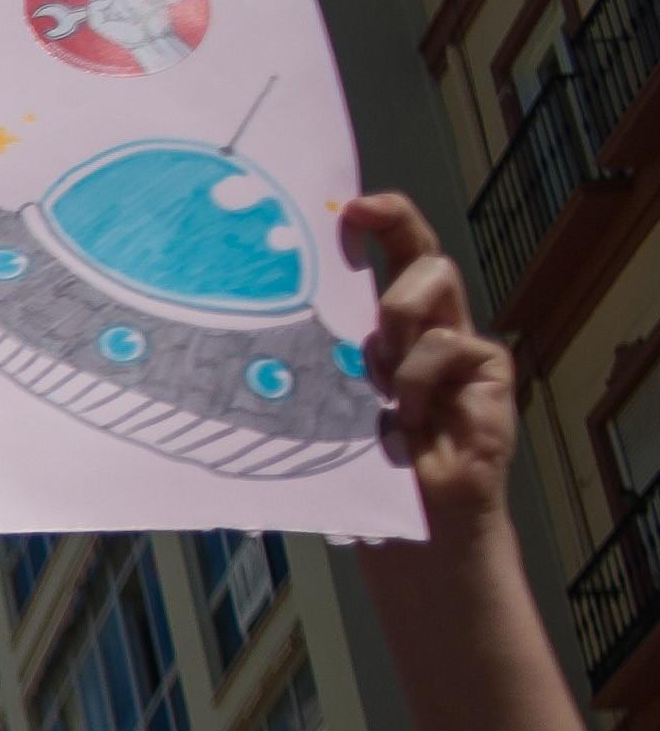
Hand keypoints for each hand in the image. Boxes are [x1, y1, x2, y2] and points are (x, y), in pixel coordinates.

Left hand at [344, 193, 516, 542]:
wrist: (416, 526)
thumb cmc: (366, 471)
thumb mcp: (326, 407)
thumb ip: (314, 367)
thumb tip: (242, 332)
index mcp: (387, 332)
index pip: (392, 259)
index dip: (381, 222)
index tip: (348, 205)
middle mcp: (428, 329)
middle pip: (422, 253)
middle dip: (394, 224)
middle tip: (359, 217)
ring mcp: (461, 346)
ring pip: (431, 286)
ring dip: (393, 322)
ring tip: (377, 377)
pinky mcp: (488, 369)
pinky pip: (445, 345)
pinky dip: (416, 380)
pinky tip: (408, 418)